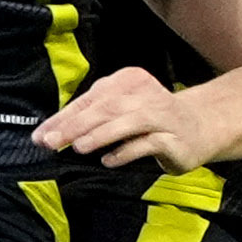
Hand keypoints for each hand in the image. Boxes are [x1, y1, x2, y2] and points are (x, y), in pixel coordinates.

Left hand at [32, 65, 219, 169]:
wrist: (201, 126)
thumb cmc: (153, 121)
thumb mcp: (122, 111)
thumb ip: (94, 117)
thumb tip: (53, 133)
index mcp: (127, 81)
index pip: (91, 99)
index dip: (64, 117)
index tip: (41, 135)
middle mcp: (145, 94)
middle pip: (106, 107)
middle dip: (75, 125)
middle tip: (52, 142)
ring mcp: (162, 115)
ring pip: (127, 121)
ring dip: (101, 134)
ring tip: (78, 147)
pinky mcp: (174, 138)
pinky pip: (147, 143)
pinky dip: (126, 151)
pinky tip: (108, 161)